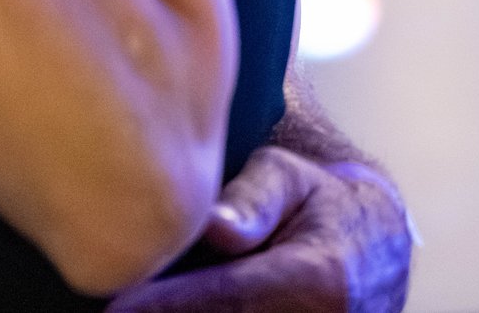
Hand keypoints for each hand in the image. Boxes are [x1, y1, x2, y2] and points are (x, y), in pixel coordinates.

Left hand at [104, 147, 411, 312]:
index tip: (115, 307)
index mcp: (319, 278)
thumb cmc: (317, 199)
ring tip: (131, 306)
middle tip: (105, 306)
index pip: (227, 296)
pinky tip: (159, 306)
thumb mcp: (289, 178)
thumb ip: (251, 201)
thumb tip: (214, 226)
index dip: (167, 305)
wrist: (373, 244)